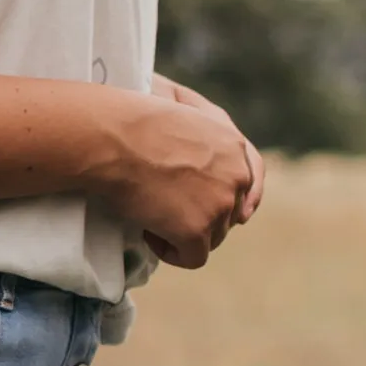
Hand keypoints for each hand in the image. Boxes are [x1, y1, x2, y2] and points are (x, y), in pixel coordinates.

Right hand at [112, 79, 263, 266]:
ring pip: (212, 237)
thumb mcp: (182, 108)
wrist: (112, 137)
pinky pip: (192, 257)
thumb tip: (202, 167)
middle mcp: (236, 176)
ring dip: (184, 234)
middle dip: (202, 216)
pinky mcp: (197, 230)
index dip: (236, 200)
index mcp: (234, 145)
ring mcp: (220, 204)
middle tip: (167, 210)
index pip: (252, 180)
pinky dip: (171, 252)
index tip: (223, 214)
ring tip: (153, 218)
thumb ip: (203, 135)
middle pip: (229, 214)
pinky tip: (150, 234)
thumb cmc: (133, 119)